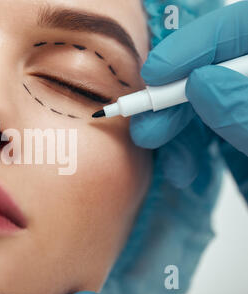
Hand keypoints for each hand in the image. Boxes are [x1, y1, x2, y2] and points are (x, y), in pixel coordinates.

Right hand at [130, 1, 247, 200]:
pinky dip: (186, 151)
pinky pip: (206, 135)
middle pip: (217, 69)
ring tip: (165, 159)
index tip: (158, 71)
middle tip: (148, 126)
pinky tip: (183, 172)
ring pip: (204, 104)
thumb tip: (202, 83)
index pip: (246, 29)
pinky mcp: (243, 143)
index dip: (201, 42)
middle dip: (175, 98)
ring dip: (175, 130)